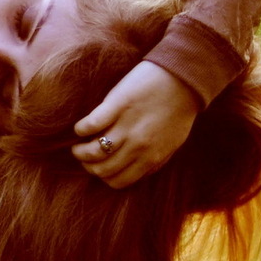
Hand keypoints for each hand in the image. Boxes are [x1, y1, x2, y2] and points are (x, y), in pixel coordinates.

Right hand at [71, 61, 201, 187]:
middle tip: (84, 156)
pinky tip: (81, 127)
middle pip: (102, 169)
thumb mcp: (172, 144)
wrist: (183, 79)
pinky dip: (81, 129)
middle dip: (88, 166)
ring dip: (80, 151)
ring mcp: (126, 126)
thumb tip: (137, 173)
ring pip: (93, 152)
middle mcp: (137, 146)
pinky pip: (90, 125)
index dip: (104, 177)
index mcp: (151, 157)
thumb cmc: (179, 111)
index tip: (99, 167)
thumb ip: (154, 161)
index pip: (118, 181)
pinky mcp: (116, 105)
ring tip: (77, 145)